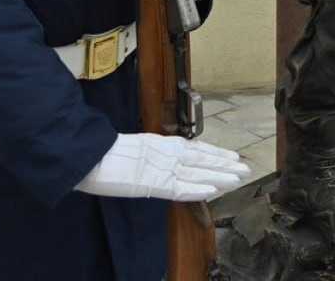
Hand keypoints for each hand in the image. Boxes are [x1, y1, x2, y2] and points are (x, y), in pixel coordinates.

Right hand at [75, 133, 249, 200]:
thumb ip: (151, 157)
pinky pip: (181, 188)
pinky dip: (199, 189)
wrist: (89, 154)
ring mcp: (163, 167)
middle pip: (203, 158)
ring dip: (220, 175)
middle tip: (245, 167)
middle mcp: (167, 153)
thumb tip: (156, 163)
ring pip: (199, 172)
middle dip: (225, 164)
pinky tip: (214, 190)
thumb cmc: (105, 154)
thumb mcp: (134, 152)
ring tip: (239, 177)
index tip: (230, 156)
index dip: (215, 153)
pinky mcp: (155, 182)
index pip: (196, 149)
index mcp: (162, 145)